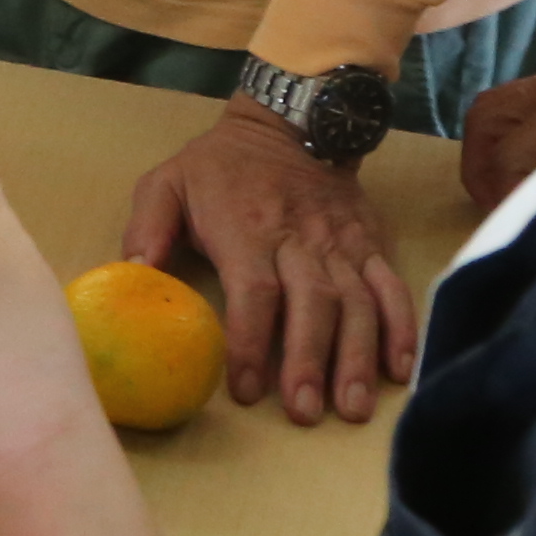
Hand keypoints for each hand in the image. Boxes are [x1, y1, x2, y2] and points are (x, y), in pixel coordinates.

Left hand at [123, 103, 415, 423]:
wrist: (293, 122)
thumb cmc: (222, 166)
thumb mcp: (168, 182)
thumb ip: (147, 228)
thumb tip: (134, 273)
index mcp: (248, 229)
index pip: (255, 292)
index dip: (252, 341)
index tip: (246, 389)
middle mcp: (301, 241)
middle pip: (313, 304)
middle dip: (311, 361)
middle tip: (305, 413)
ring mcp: (342, 244)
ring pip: (358, 303)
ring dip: (357, 357)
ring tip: (354, 408)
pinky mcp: (371, 245)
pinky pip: (392, 288)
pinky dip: (401, 328)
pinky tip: (400, 370)